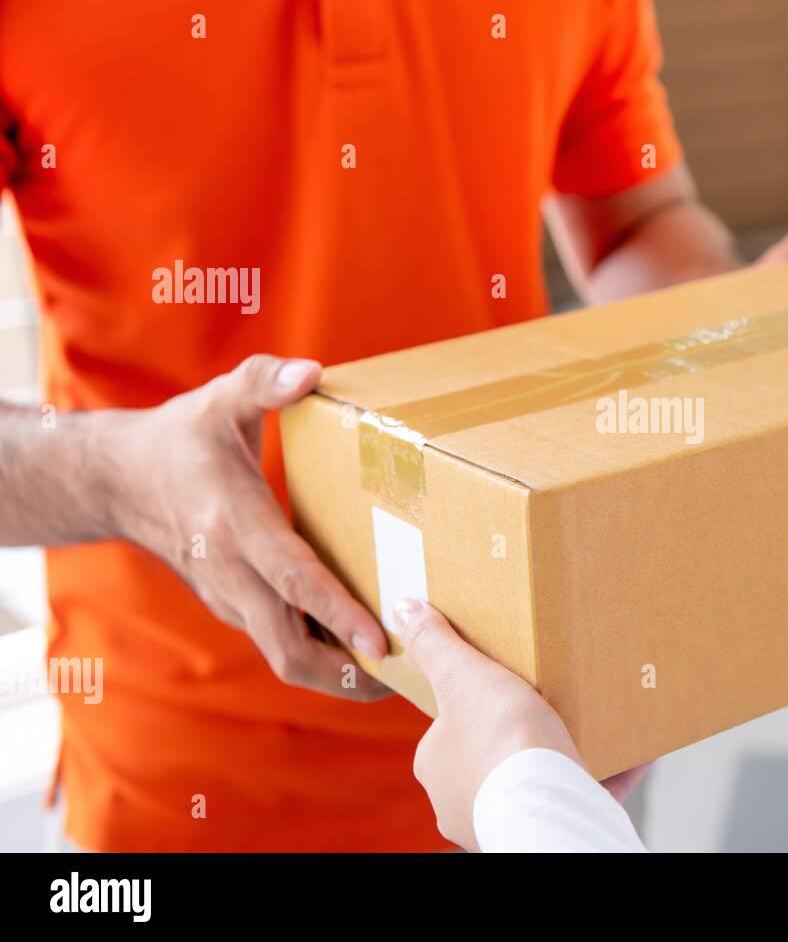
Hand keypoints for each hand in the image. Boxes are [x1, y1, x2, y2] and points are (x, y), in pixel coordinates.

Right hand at [108, 354, 390, 698]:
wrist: (115, 480)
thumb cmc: (179, 437)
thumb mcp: (220, 398)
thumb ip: (265, 382)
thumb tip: (311, 372)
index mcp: (235, 524)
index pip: (292, 580)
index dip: (338, 613)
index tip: (381, 640)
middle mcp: (230, 572)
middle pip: (289, 647)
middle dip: (347, 674)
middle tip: (411, 677)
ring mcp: (228, 597)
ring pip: (283, 655)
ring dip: (337, 673)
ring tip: (399, 674)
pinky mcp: (231, 605)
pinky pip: (278, 641)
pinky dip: (318, 654)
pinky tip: (360, 650)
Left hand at [395, 598, 643, 850]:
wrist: (547, 803)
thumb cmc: (500, 743)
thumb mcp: (463, 675)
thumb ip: (436, 645)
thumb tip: (404, 610)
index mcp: (438, 764)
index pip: (453, 724)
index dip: (480, 697)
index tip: (507, 678)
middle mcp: (464, 799)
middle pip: (497, 752)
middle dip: (527, 728)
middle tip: (554, 696)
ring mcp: (507, 816)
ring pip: (538, 776)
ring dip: (563, 752)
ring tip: (593, 718)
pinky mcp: (553, 826)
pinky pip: (584, 792)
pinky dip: (609, 772)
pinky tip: (633, 750)